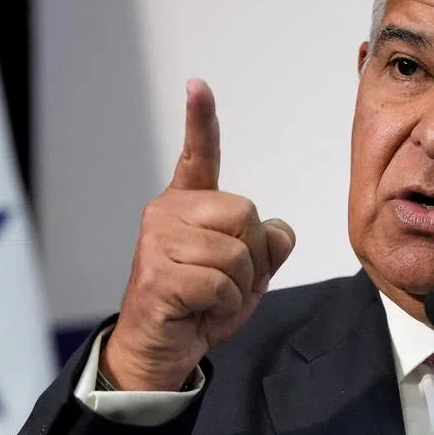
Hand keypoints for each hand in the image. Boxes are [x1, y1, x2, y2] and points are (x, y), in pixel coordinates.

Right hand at [101, 79, 295, 390]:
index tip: (197, 85)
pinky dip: (223, 305)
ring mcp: (158, 240)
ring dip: (237, 286)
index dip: (201, 120)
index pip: (200, 155)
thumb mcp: (250, 274)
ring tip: (209, 297)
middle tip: (223, 281)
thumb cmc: (203, 305)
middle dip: (251, 256)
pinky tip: (199, 310)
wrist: (164, 350)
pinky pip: (220, 283)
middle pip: (246, 213)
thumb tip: (277, 230)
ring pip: (236, 252)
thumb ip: (268, 245)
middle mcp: (168, 212)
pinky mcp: (156, 273)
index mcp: (190, 204)